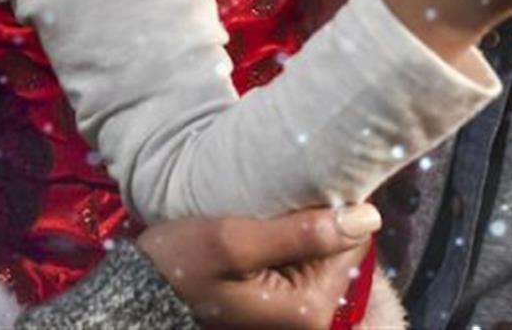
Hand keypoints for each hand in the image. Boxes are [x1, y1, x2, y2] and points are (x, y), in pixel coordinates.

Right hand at [137, 204, 379, 329]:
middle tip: (264, 207)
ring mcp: (295, 311)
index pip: (352, 243)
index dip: (327, 210)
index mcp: (310, 308)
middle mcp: (312, 317)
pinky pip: (297, 259)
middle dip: (308, 221)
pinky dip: (280, 239)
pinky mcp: (280, 301)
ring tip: (255, 216)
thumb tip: (369, 216)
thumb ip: (303, 232)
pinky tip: (252, 230)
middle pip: (337, 248)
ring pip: (317, 250)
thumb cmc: (182, 265)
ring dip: (292, 227)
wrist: (142, 290)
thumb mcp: (235, 241)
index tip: (290, 194)